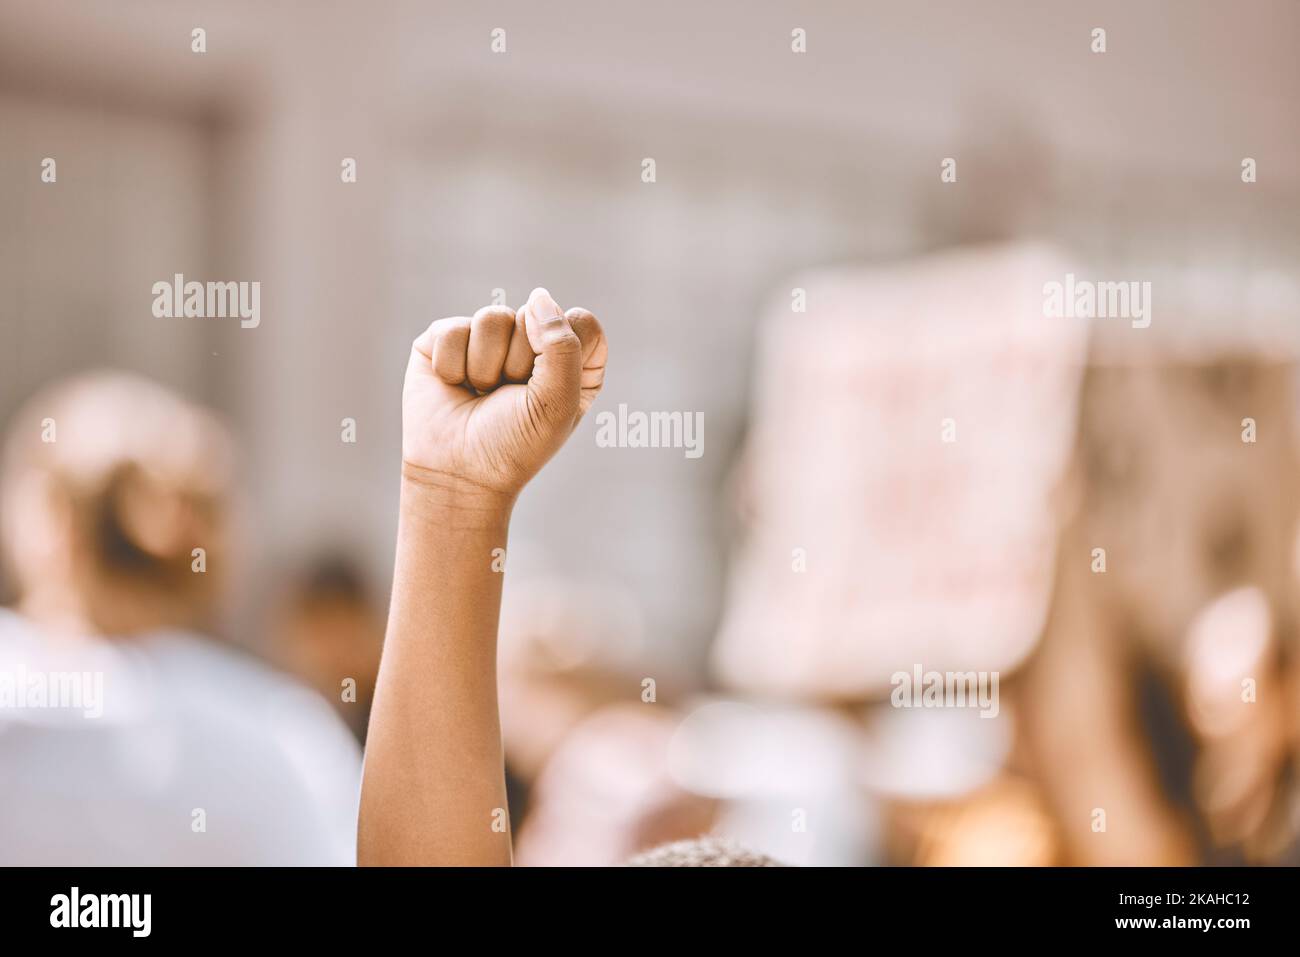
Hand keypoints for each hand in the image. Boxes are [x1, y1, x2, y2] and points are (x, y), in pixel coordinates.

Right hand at [402, 287, 606, 500]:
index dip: (564, 351)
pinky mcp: (447, 338)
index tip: (549, 389)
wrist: (457, 473)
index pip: (582, 322)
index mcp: (572, 361)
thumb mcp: (557, 402)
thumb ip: (562, 346)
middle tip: (508, 397)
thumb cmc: (515, 445)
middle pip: (535, 316)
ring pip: (493, 317)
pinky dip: (453, 367)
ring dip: (485, 367)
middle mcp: (532, 343)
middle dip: (520, 363)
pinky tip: (454, 387)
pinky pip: (453, 329)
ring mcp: (489, 338)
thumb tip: (537, 296)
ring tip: (481, 393)